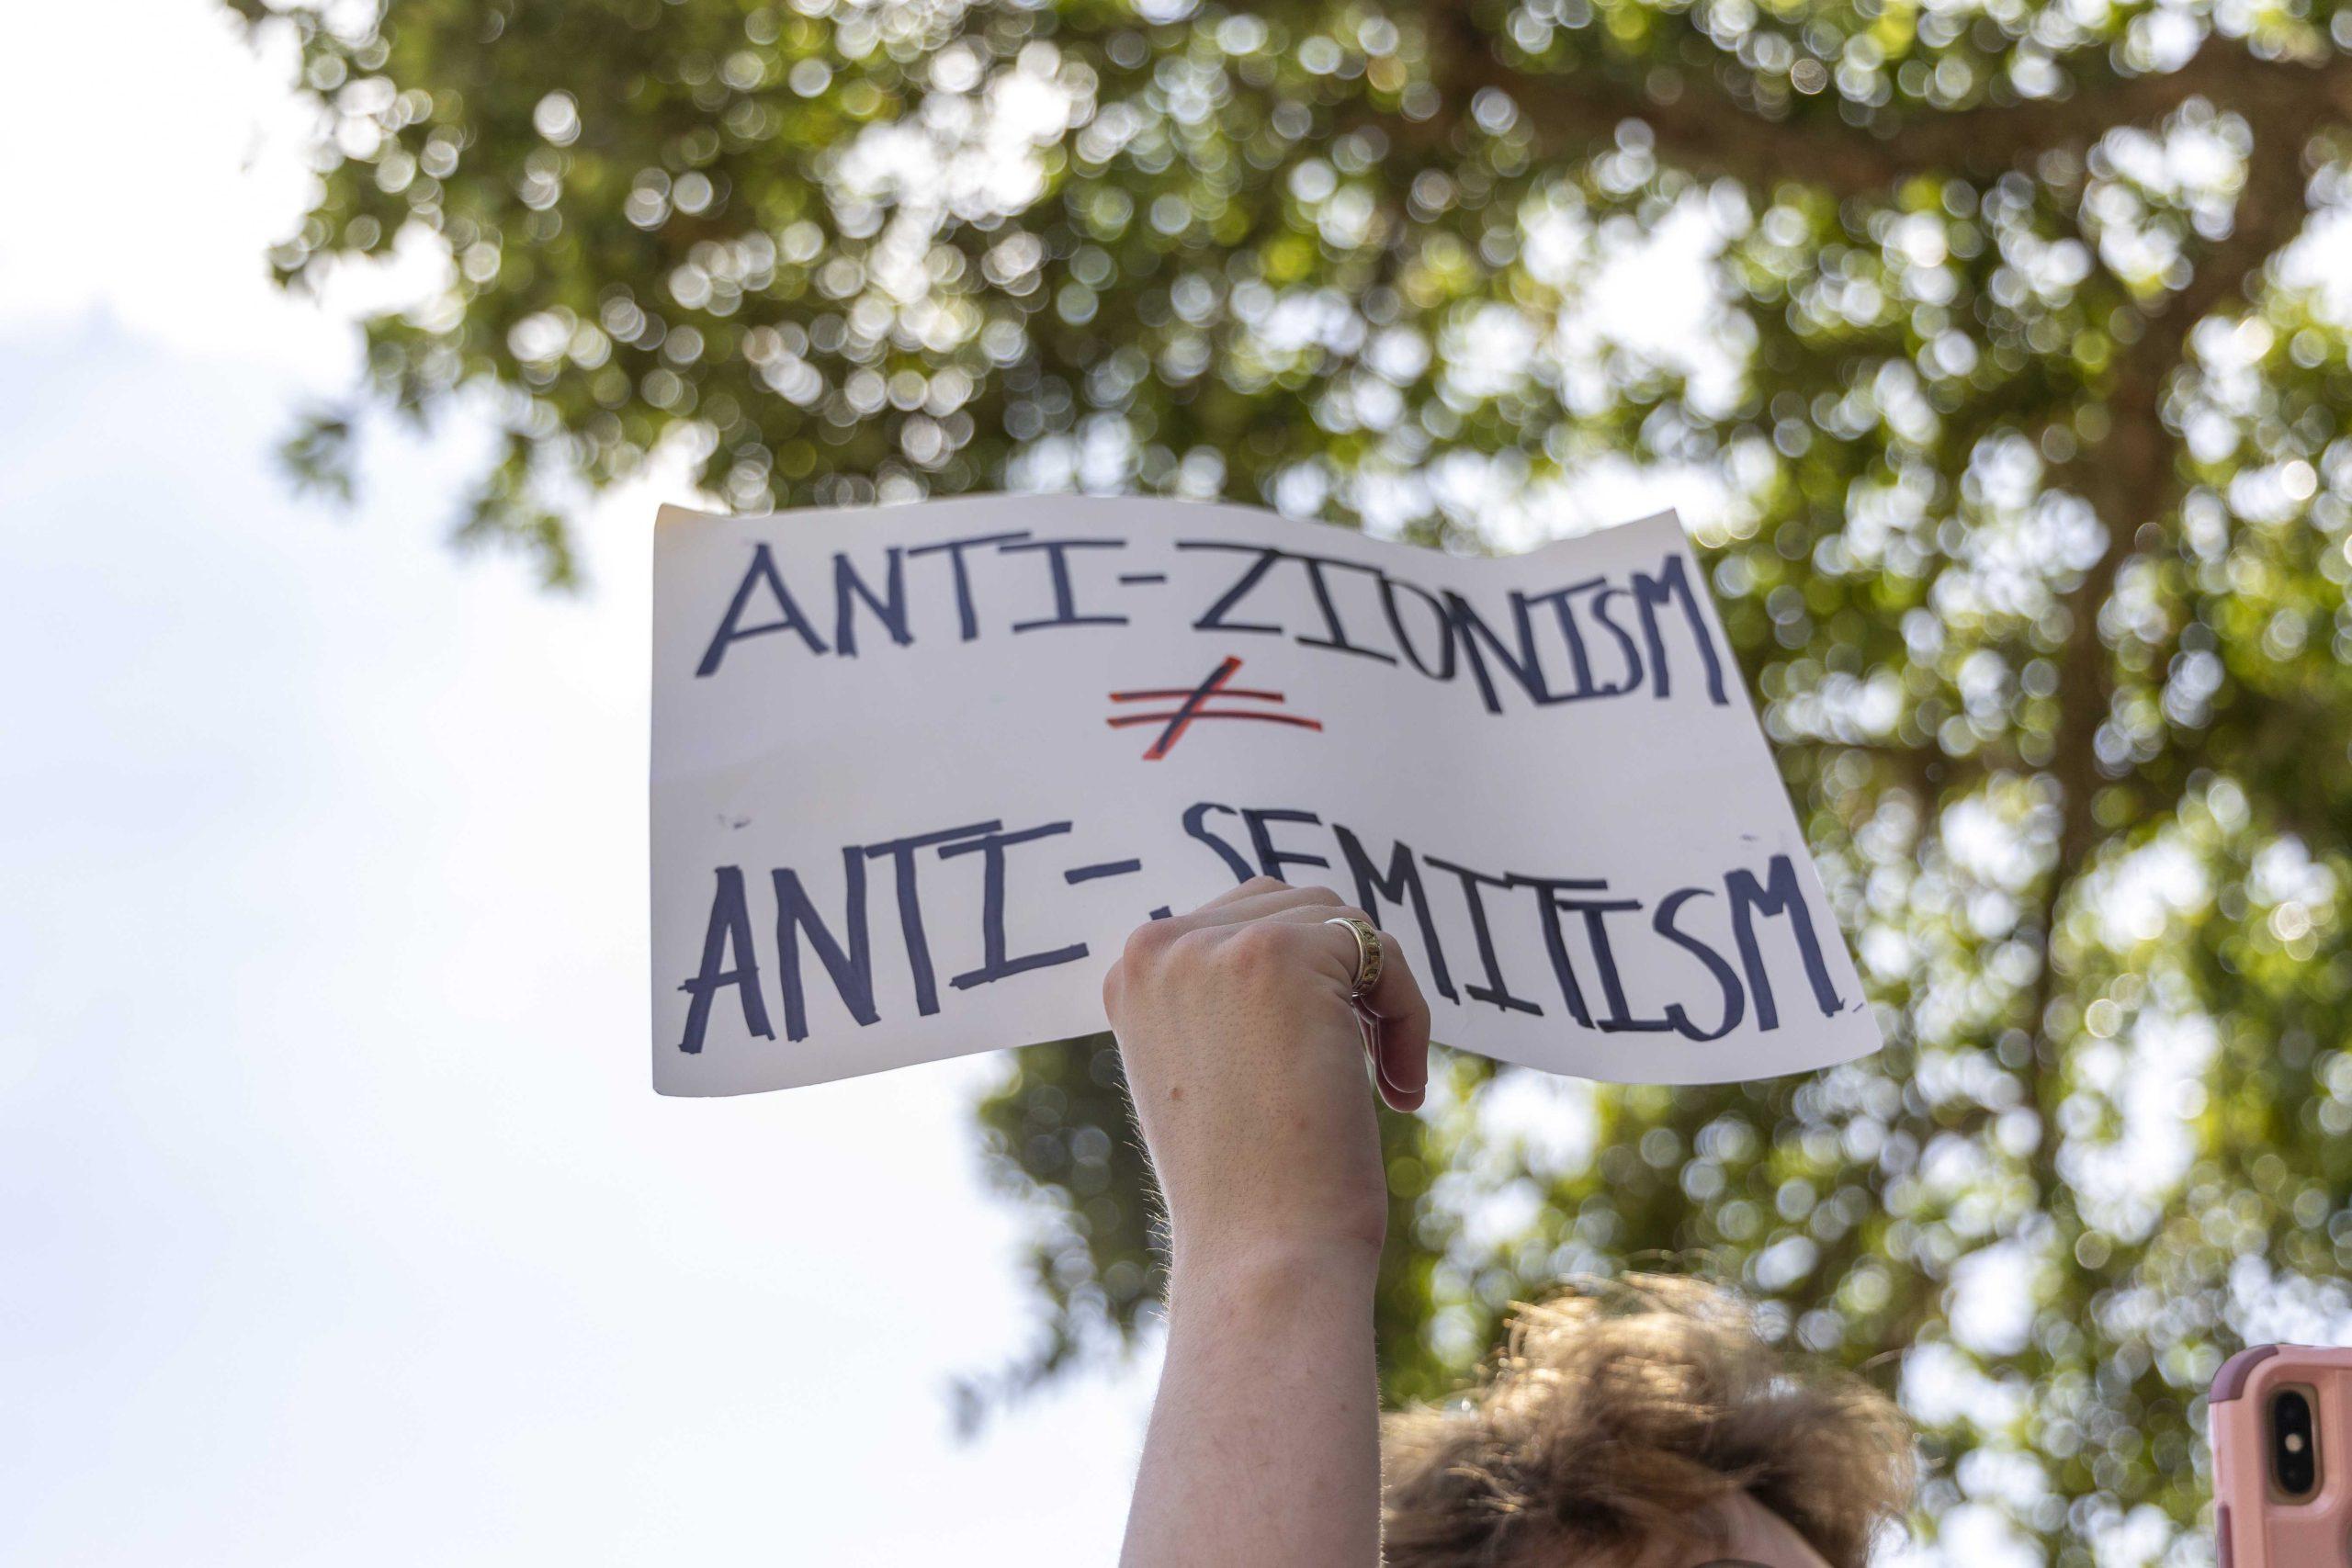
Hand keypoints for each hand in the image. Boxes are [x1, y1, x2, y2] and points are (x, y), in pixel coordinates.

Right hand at [1102, 876, 1431, 1269]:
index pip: (1238, 920)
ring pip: (1340, 922)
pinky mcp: (1281, 955)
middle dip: (1342, 979)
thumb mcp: (1210, 1071)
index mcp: (1132, 975)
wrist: (1259, 1256)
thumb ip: (1229, 998)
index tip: (1317, 1060)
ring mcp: (1215, 946)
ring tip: (1379, 1079)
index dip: (1303, 980)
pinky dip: (1408, 1014)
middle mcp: (1157, 948)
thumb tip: (1313, 937)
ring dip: (1377, 995)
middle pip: (1292, 906)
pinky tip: (1397, 1091)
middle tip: (1359, 1066)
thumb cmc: (1245, 1189)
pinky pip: (1381, 952)